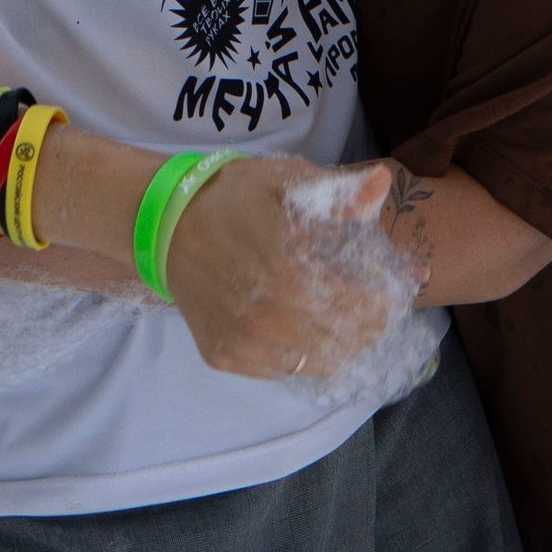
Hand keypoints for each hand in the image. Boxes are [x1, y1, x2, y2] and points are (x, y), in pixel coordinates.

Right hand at [163, 155, 404, 382]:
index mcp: (292, 269)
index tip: (386, 289)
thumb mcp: (286, 180)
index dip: (386, 302)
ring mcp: (244, 340)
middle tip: (366, 307)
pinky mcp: (224, 355)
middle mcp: (269, 314)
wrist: (165, 223)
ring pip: (318, 364)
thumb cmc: (233, 197)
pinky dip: (297, 356)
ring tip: (335, 320)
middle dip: (367, 325)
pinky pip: (280, 372)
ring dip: (337, 345)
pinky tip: (295, 329)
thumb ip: (338, 191)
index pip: (366, 307)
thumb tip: (381, 185)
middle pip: (348, 341)